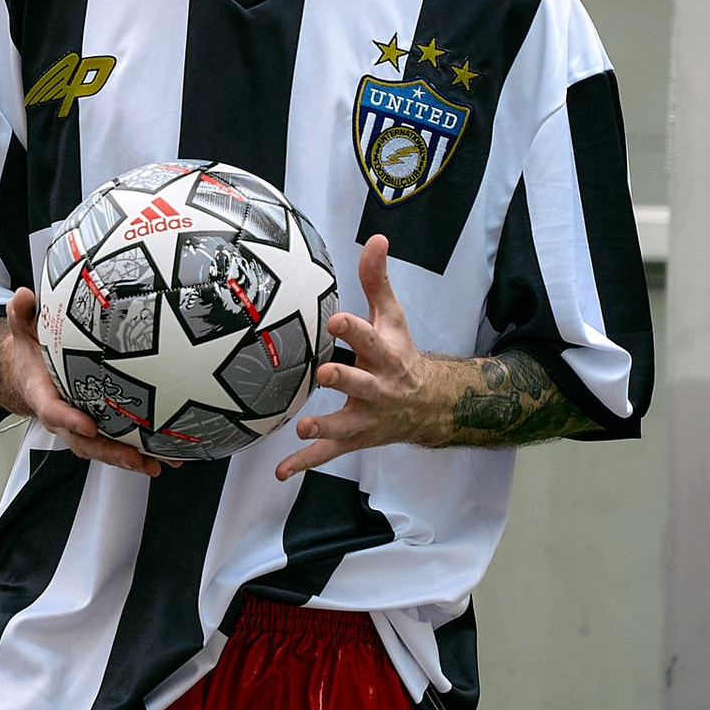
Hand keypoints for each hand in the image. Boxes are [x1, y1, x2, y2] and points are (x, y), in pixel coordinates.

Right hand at [0, 288, 164, 477]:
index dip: (70, 420)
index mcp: (43, 395)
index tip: (88, 425)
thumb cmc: (31, 353)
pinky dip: (140, 454)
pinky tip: (166, 458)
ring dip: (128, 459)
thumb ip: (21, 315)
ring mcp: (80, 428)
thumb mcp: (21, 331)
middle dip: (108, 452)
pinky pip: (116, 445)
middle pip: (84, 443)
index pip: (54, 411)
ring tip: (156, 464)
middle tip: (133, 456)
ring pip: (102, 449)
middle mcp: (63, 419)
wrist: (30, 374)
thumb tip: (23, 296)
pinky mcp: (97, 430)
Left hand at [276, 236, 457, 479]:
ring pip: (345, 425)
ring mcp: (366, 418)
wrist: (428, 405)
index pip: (370, 339)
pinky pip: (328, 454)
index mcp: (386, 355)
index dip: (354, 330)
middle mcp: (378, 389)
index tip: (336, 320)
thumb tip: (376, 238)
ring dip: (325, 427)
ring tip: (304, 426)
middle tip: (325, 373)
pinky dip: (304, 463)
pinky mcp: (353, 438)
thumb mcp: (394, 317)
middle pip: (360, 384)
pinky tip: (281, 471)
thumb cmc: (400, 354)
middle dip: (344, 379)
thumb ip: (377, 281)